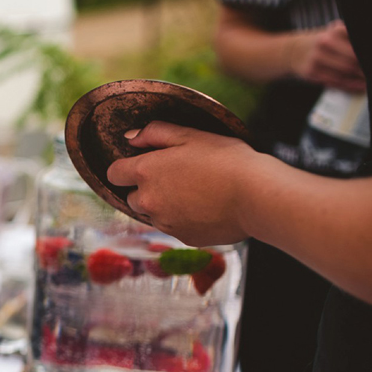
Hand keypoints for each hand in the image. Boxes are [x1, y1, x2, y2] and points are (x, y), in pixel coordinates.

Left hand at [105, 122, 269, 246]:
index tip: (144, 164)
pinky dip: (184, 219)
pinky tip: (207, 207)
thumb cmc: (226, 160)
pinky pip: (174, 227)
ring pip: (153, 214)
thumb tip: (130, 138)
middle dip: (148, 188)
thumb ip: (155, 133)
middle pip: (132, 197)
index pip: (114, 173)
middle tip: (178, 177)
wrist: (257, 196)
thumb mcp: (190, 135)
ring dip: (165, 205)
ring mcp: (164, 223)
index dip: (127, 167)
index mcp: (145, 173)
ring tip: (196, 192)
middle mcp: (148, 202)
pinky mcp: (182, 238)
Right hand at [289, 20, 365, 92]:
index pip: (356, 46)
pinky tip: (359, 86)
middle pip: (353, 60)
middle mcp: (325, 43)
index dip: (365, 56)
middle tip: (370, 73)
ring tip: (367, 81)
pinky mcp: (311, 72)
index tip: (369, 62)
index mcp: (335, 30)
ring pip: (344, 73)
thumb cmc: (321, 43)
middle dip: (363, 69)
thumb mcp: (335, 33)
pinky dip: (350, 85)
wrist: (292, 51)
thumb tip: (366, 58)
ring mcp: (316, 58)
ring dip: (359, 79)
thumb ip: (350, 40)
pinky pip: (335, 81)